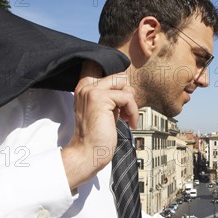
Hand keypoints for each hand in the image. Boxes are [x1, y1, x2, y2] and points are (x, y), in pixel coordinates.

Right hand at [61, 61, 137, 189]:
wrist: (89, 153)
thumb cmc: (98, 135)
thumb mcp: (107, 110)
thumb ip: (114, 95)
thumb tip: (129, 86)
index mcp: (84, 87)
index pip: (99, 65)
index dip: (116, 74)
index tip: (122, 94)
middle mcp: (86, 86)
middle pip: (118, 75)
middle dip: (127, 93)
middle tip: (126, 111)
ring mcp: (92, 91)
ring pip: (124, 84)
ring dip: (131, 103)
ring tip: (128, 117)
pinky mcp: (100, 99)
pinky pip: (127, 97)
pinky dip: (133, 111)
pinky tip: (130, 123)